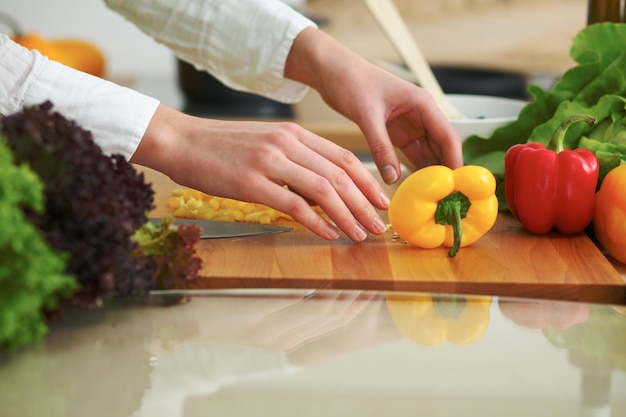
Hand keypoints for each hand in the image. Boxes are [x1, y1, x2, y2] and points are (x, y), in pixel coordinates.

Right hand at [131, 105, 389, 241]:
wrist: (181, 141)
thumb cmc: (222, 146)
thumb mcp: (265, 143)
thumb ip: (294, 159)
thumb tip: (321, 187)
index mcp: (294, 134)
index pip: (343, 158)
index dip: (367, 181)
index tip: (381, 201)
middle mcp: (287, 144)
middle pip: (340, 175)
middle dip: (365, 203)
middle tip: (380, 225)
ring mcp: (269, 162)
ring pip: (323, 190)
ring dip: (347, 215)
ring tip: (361, 234)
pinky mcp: (251, 182)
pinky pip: (293, 205)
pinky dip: (316, 222)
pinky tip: (328, 235)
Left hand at [285, 27, 462, 183]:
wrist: (333, 71)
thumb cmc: (352, 82)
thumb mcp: (367, 115)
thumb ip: (380, 146)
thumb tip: (393, 179)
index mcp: (422, 104)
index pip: (448, 136)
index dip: (454, 161)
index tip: (456, 185)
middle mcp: (421, 115)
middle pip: (441, 147)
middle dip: (445, 171)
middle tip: (446, 199)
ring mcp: (410, 125)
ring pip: (427, 153)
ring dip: (430, 173)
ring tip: (433, 199)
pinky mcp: (396, 133)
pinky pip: (411, 155)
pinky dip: (413, 170)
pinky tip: (415, 188)